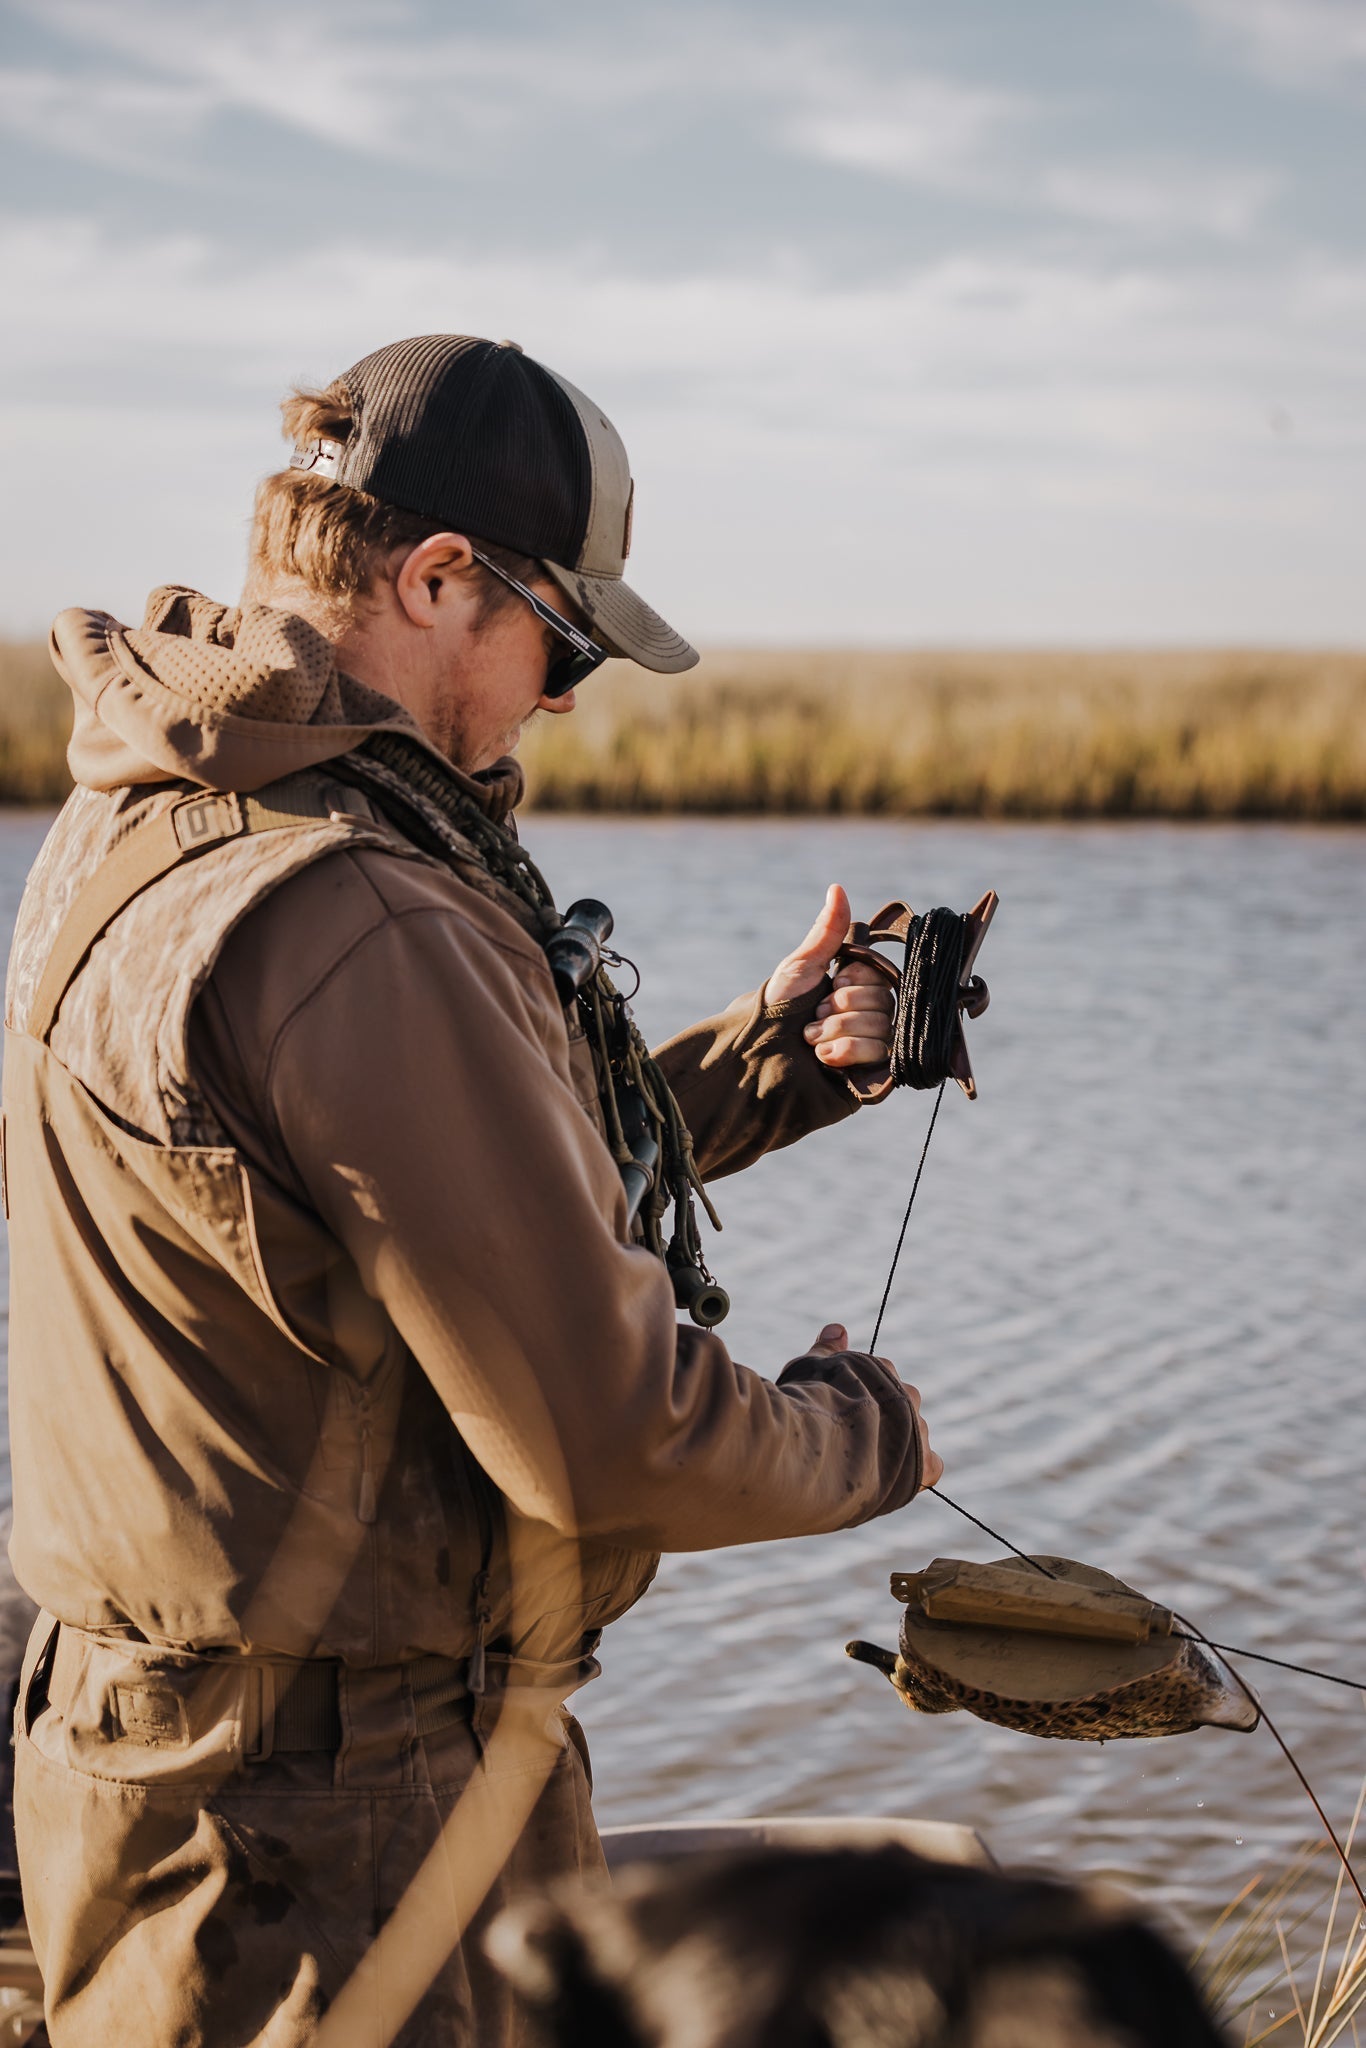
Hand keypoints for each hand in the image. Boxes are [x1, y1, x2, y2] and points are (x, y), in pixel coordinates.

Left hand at [764, 883, 895, 1070]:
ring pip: (880, 1028)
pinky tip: (823, 1057)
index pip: (878, 977)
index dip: (852, 982)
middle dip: (840, 1009)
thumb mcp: (801, 966)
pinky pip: (878, 1054)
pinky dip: (845, 1052)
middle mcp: (868, 1017)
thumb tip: (837, 887)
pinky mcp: (869, 1074)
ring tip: (812, 1039)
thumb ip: (826, 931)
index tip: (830, 984)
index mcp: (856, 989)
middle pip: (882, 1003)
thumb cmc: (777, 1009)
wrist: (759, 1055)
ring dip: (837, 1031)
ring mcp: (871, 1047)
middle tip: (814, 1016)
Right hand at [810, 1323, 943, 1488]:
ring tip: (865, 1465)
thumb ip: (827, 1350)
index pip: (880, 1380)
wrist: (827, 1439)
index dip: (863, 1396)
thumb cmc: (811, 1400)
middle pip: (899, 1407)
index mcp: (883, 1368)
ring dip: (896, 1448)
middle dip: (880, 1421)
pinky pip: (931, 1466)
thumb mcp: (810, 1366)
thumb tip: (838, 1328)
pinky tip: (899, 1479)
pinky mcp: (924, 1462)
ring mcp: (919, 1427)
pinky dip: (919, 1471)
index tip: (844, 1409)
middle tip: (852, 1439)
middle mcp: (908, 1394)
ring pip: (913, 1436)